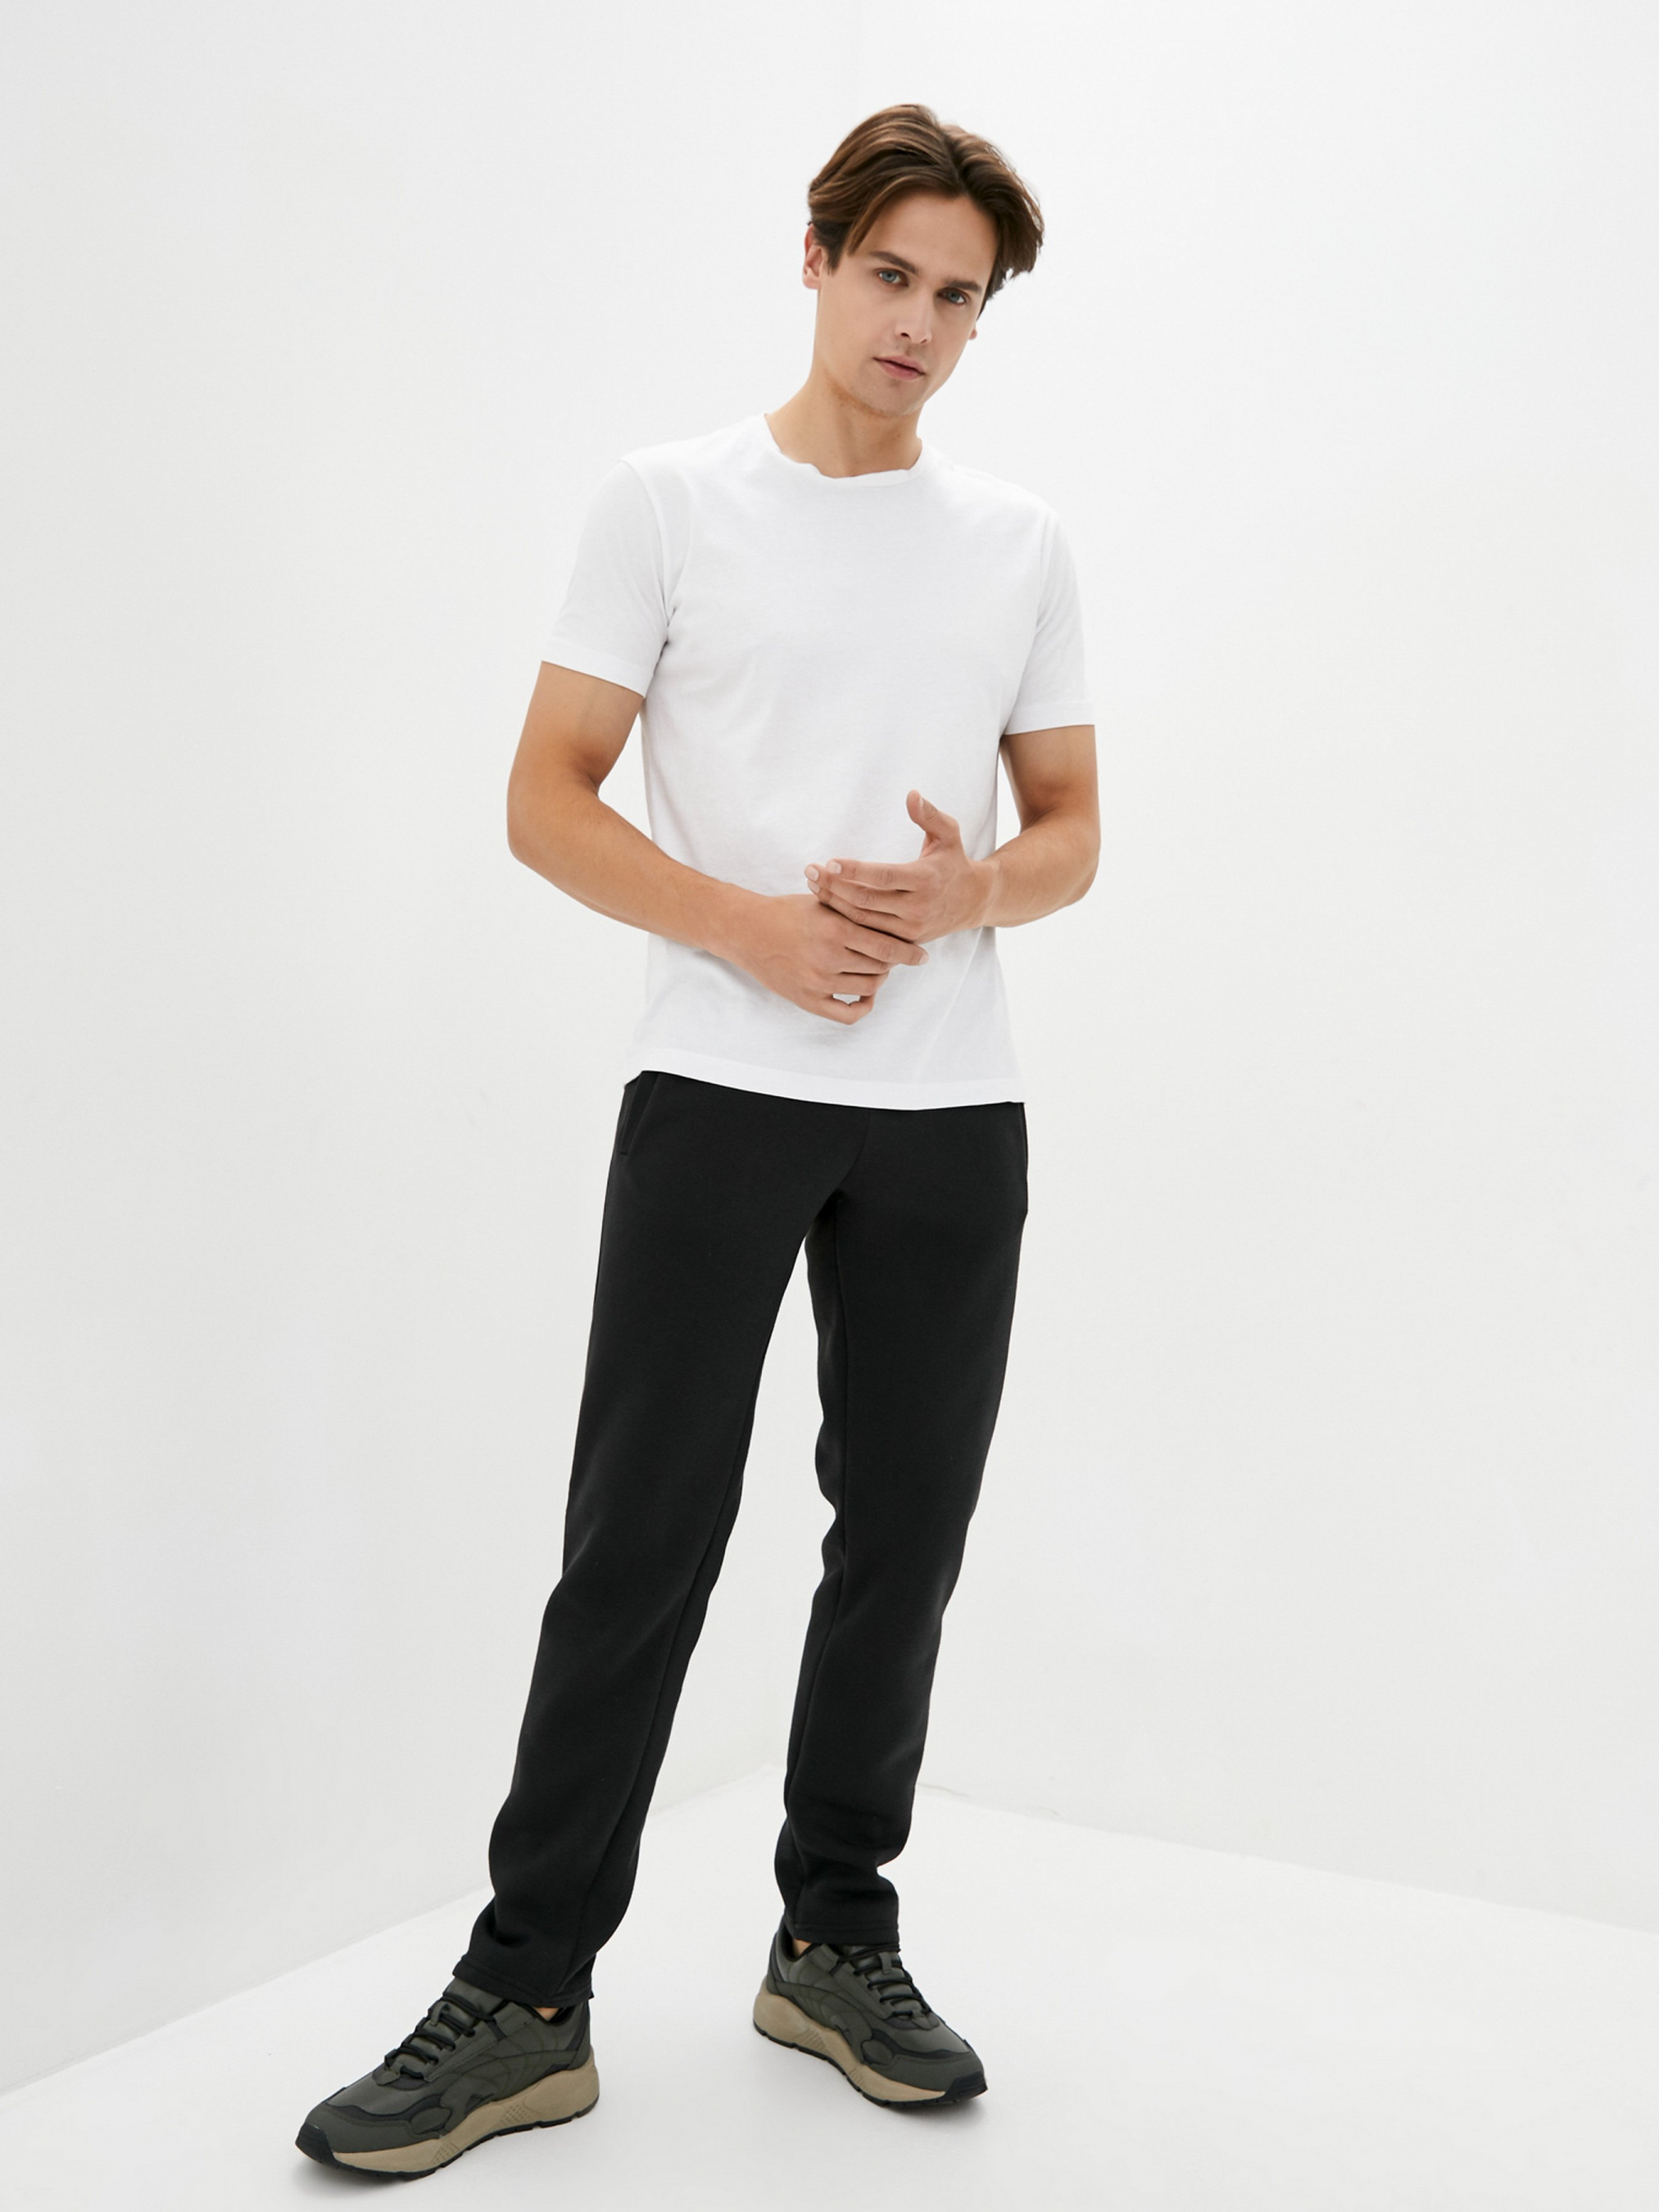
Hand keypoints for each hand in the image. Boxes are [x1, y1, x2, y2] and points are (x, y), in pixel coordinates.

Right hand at [721, 893, 927, 1024]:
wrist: (748, 931)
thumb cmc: (788, 912)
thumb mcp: (824, 902)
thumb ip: (856, 909)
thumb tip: (895, 916)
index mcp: (836, 929)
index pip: (887, 946)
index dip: (909, 952)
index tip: (921, 955)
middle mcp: (829, 958)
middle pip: (881, 968)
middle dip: (892, 963)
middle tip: (892, 957)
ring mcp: (818, 982)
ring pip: (869, 988)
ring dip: (879, 980)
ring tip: (876, 970)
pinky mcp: (808, 1000)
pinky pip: (847, 1014)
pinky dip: (863, 1007)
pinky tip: (864, 996)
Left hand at [803, 791, 992, 944]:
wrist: (973, 901)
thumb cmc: (954, 861)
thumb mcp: (949, 834)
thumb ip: (929, 815)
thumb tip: (911, 794)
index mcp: (925, 879)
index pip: (883, 876)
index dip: (854, 871)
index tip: (829, 862)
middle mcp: (918, 907)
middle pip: (866, 900)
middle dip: (834, 886)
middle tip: (810, 871)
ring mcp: (910, 929)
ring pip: (863, 920)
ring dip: (834, 903)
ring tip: (812, 885)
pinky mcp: (904, 942)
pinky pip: (868, 934)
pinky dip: (846, 921)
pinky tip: (828, 904)